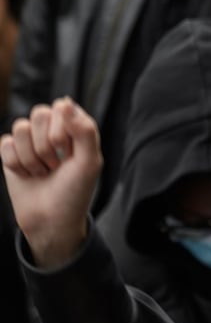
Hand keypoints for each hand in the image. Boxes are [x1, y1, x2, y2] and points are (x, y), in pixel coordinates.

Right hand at [1, 98, 102, 268]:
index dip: (62, 131)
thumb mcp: (90, 162)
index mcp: (75, 126)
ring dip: (32, 157)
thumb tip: (64, 102)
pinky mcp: (11, 153)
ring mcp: (30, 139)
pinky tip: (28, 174)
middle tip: (56, 165)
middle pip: (39, 113)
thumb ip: (85, 131)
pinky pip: (5, 144)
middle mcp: (52, 128)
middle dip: (46, 145)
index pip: (61, 107)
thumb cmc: (75, 190)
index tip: (69, 153)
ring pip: (20, 128)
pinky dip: (16, 164)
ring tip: (43, 171)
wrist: (50, 219)